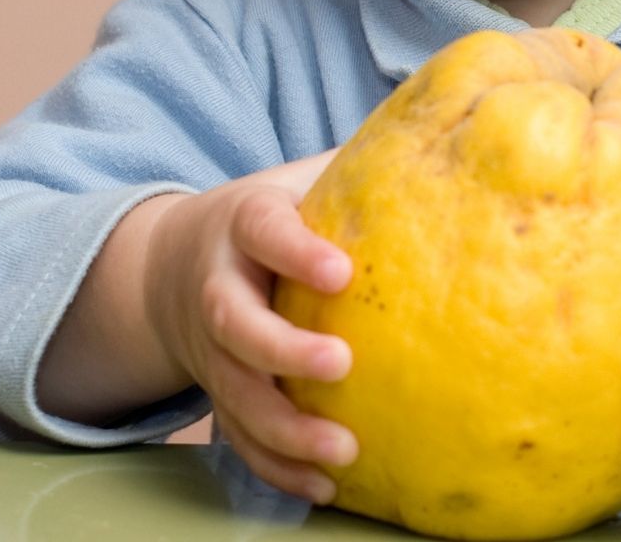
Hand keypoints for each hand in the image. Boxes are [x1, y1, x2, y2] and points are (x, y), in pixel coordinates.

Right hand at [142, 148, 356, 503]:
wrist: (169, 264)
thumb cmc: (268, 218)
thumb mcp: (299, 179)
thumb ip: (360, 165)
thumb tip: (451, 133)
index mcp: (244, 224)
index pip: (262, 230)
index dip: (295, 250)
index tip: (340, 271)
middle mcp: (218, 285)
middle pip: (233, 321)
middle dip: (282, 349)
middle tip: (341, 364)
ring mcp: (210, 347)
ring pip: (233, 392)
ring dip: (283, 427)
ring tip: (341, 450)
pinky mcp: (216, 391)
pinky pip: (238, 435)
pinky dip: (276, 465)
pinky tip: (323, 487)